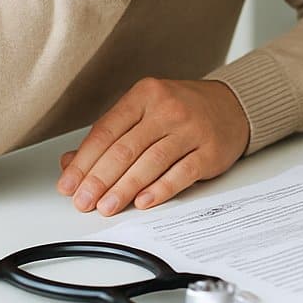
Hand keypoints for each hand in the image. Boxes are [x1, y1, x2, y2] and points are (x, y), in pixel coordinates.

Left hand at [56, 78, 251, 215]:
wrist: (233, 105)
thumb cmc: (182, 109)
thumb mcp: (144, 110)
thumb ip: (110, 135)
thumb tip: (71, 163)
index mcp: (145, 95)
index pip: (106, 130)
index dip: (84, 161)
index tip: (69, 184)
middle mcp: (168, 109)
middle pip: (126, 148)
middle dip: (99, 179)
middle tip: (83, 201)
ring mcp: (191, 130)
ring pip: (151, 162)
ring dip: (124, 188)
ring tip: (106, 206)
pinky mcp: (211, 151)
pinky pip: (182, 173)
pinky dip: (160, 189)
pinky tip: (143, 201)